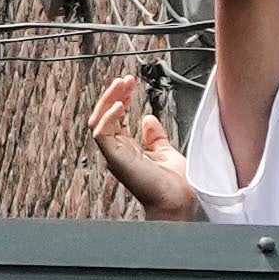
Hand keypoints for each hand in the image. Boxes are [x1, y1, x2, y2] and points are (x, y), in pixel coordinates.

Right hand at [81, 73, 202, 220]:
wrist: (179, 199)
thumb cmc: (175, 183)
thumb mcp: (166, 151)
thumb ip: (155, 136)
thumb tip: (147, 119)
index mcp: (127, 150)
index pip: (114, 119)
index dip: (119, 99)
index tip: (129, 85)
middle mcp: (117, 152)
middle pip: (104, 117)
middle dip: (113, 95)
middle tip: (125, 79)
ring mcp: (115, 156)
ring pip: (98, 122)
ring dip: (109, 100)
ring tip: (121, 85)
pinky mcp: (116, 159)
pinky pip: (102, 135)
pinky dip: (109, 117)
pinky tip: (121, 104)